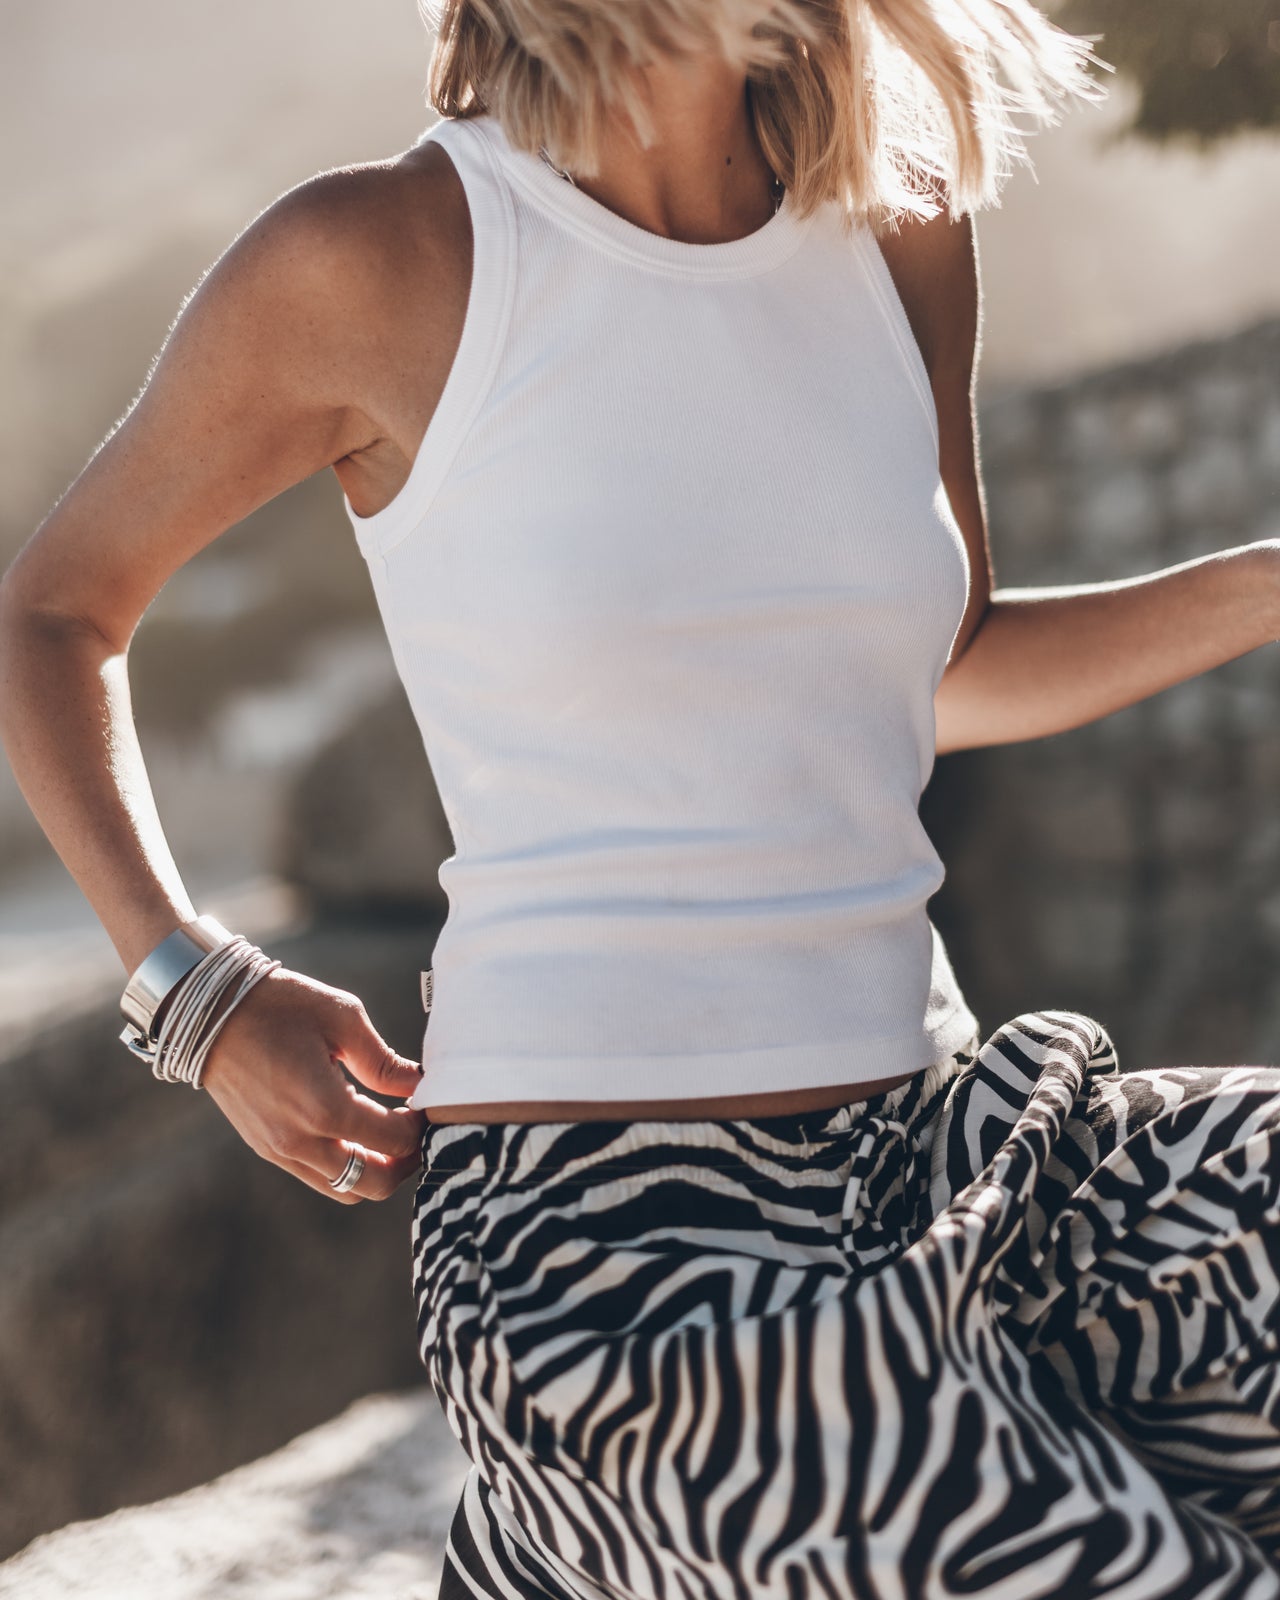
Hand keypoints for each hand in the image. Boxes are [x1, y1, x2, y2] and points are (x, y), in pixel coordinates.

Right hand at [198, 966, 426, 1202]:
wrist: (210, 1011)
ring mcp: (279, 1150)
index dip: (420, 1127)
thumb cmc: (281, 1004)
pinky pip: (317, 1176)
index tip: (428, 1103)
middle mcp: (300, 1141)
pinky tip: (354, 1127)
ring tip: (387, 1132)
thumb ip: (385, 1061)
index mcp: (324, 1108)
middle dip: (404, 1161)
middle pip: (373, 1184)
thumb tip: (423, 1084)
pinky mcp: (265, 1148)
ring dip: (374, 1169)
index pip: (394, 1141)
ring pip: (344, 1189)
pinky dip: (344, 1164)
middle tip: (414, 1129)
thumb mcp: (343, 1018)